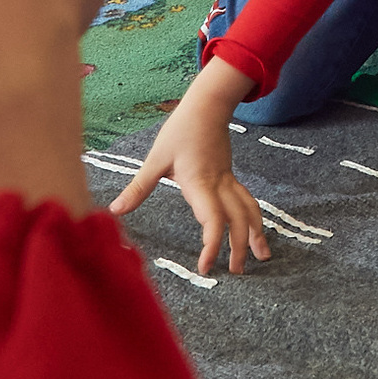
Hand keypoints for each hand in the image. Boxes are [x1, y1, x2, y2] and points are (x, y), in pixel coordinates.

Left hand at [110, 56, 269, 274]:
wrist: (207, 106)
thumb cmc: (180, 130)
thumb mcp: (155, 159)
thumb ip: (138, 187)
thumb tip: (116, 210)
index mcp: (200, 183)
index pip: (213, 220)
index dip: (213, 245)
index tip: (206, 268)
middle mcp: (219, 185)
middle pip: (238, 220)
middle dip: (239, 247)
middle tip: (235, 272)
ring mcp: (228, 180)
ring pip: (249, 210)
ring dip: (255, 234)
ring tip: (261, 257)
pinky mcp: (230, 177)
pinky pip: (248, 201)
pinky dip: (254, 219)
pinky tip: (255, 230)